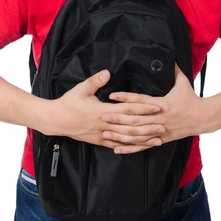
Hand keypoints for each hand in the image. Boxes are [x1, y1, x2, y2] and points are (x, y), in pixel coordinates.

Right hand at [41, 69, 165, 150]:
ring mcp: (103, 135)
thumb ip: (95, 81)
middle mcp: (106, 125)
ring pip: (127, 139)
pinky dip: (130, 147)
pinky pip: (118, 146)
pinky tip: (140, 148)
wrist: (56, 120)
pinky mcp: (100, 141)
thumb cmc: (69, 102)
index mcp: (103, 111)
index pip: (128, 109)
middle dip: (148, 126)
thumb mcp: (81, 89)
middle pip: (131, 126)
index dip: (143, 108)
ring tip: (157, 139)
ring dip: (143, 139)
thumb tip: (107, 72)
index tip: (157, 106)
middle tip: (164, 125)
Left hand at [105, 64, 207, 153]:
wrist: (203, 118)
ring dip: (120, 135)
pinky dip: (129, 149)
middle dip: (118, 118)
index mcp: (162, 103)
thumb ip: (174, 70)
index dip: (125, 98)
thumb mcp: (183, 82)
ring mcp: (159, 130)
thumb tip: (169, 56)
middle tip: (103, 115)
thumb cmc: (192, 99)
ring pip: (137, 135)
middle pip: (135, 119)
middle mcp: (159, 118)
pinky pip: (142, 146)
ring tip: (105, 133)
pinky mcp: (160, 139)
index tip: (112, 95)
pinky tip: (117, 149)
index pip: (140, 100)